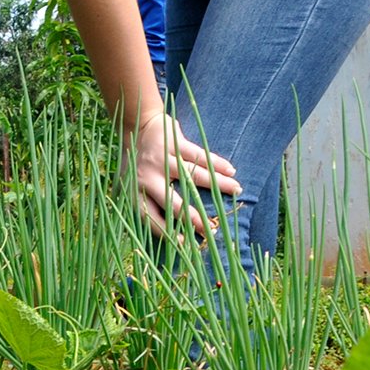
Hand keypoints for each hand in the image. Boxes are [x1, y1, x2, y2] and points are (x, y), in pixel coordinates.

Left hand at [134, 112, 238, 238]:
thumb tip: (170, 230)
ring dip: (219, 185)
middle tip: (213, 231)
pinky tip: (231, 172)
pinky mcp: (173, 143)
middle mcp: (146, 178)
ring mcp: (160, 160)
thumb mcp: (132, 183)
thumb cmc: (138, 161)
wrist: (136, 125)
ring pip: (194, 176)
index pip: (150, 218)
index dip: (168, 233)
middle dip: (196, 220)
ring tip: (237, 191)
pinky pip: (199, 156)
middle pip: (175, 204)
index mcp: (134, 191)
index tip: (185, 244)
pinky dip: (217, 164)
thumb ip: (147, 202)